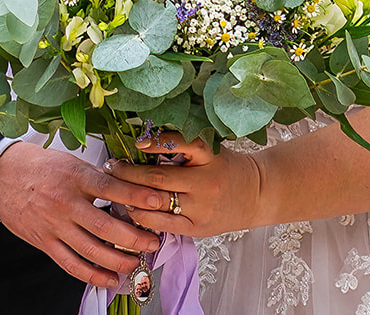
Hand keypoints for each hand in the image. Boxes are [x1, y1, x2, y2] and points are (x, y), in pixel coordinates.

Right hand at [0, 141, 166, 288]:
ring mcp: (54, 225)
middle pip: (105, 226)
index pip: (111, 187)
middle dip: (134, 237)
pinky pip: (71, 264)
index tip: (158, 201)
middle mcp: (66, 202)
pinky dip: (92, 274)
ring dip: (118, 259)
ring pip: (91, 249)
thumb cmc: (39, 166)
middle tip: (152, 241)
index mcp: (75, 177)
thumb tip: (129, 187)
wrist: (0, 175)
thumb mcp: (70, 162)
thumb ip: (97, 177)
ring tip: (136, 262)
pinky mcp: (44, 242)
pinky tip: (109, 279)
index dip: (136, 196)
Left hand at [105, 132, 264, 237]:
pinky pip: (162, 224)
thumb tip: (145, 143)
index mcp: (209, 158)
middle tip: (111, 166)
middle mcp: (204, 183)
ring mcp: (200, 208)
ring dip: (130, 196)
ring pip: (156, 203)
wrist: (258, 194)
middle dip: (128, 172)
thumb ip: (185, 149)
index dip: (157, 143)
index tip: (136, 142)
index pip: (181, 145)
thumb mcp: (213, 151)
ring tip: (114, 188)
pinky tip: (130, 209)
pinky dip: (142, 216)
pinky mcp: (196, 227)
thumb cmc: (229, 168)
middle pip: (158, 178)